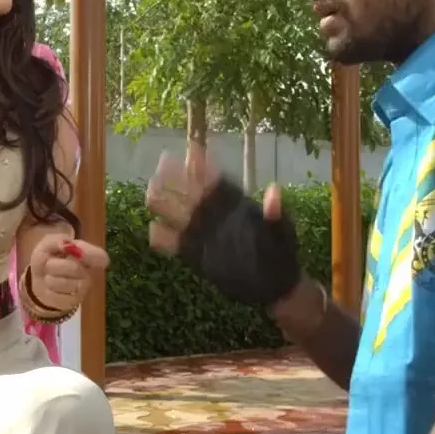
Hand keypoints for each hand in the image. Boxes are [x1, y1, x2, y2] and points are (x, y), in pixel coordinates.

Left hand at [26, 235, 110, 310]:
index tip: (76, 253)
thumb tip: (67, 245)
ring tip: (49, 276)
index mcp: (88, 256)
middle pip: (74, 268)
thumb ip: (58, 240)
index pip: (101, 257)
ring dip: (49, 278)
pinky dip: (48, 291)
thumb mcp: (48, 244)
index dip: (90, 254)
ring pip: (63, 283)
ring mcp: (82, 290)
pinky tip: (50, 289)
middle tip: (49, 264)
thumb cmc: (48, 258)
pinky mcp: (73, 303)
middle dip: (54, 265)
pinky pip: (57, 297)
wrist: (38, 278)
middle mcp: (89, 274)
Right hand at [146, 148, 302, 306]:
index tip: (192, 148)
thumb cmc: (281, 252)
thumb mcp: (281, 231)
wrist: (273, 285)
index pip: (214, 178)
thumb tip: (274, 192)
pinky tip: (155, 230)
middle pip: (187, 188)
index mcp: (234, 203)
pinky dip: (160, 236)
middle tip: (164, 164)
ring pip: (173, 210)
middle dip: (174, 174)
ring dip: (161, 198)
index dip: (202, 163)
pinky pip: (170, 242)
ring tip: (153, 191)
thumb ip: (275, 213)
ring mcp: (201, 232)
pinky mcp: (193, 253)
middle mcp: (213, 213)